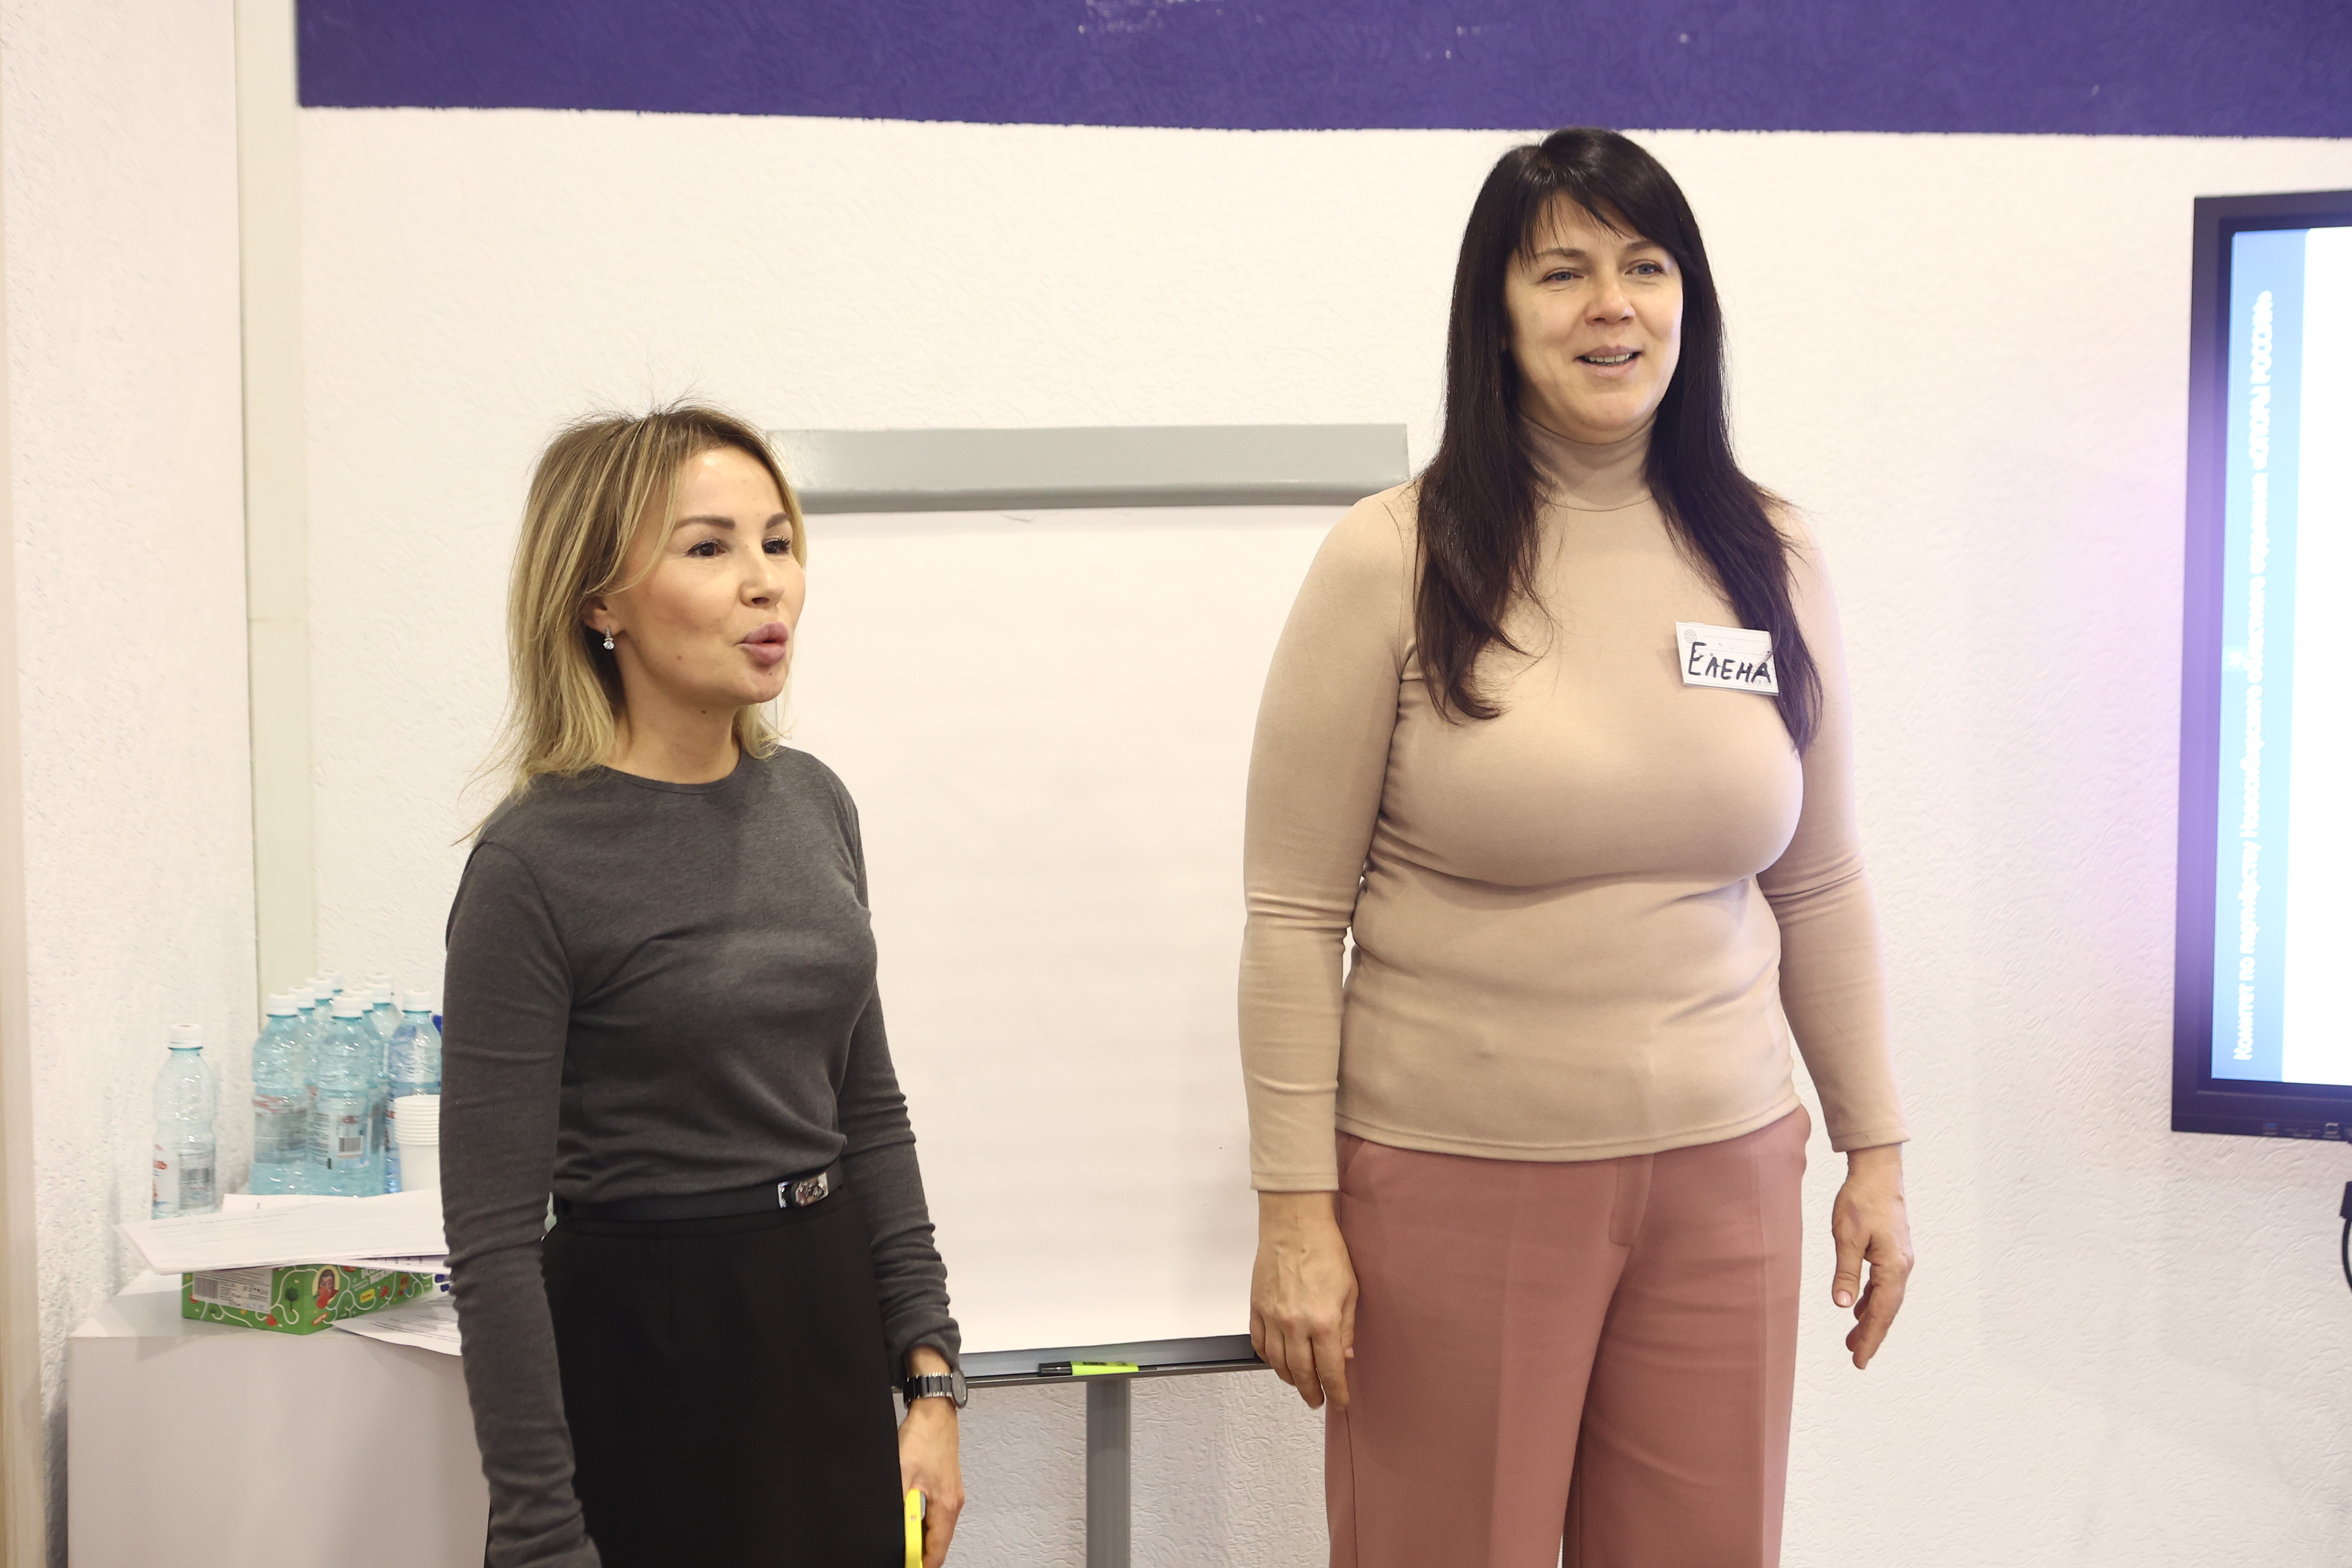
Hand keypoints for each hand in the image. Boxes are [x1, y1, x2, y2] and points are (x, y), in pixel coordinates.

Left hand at [898, 1347, 962, 1566]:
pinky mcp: (947, 1488)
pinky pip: (938, 1517)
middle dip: (921, 1554)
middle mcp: (953, 1503)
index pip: (937, 1551)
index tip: (907, 1566)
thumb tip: (894, 1529)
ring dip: (923, 1540)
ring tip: (904, 1544)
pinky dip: (926, 1526)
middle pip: (939, 1544)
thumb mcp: (901, 1473)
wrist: (934, 1412)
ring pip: (939, 1531)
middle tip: (903, 1557)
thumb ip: (898, 1506)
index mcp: (946, 1505)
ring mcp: (952, 1496)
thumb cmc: (923, 1437)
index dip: (921, 1564)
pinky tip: (911, 1523)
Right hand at [1249, 1191, 1356, 1410]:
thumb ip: (1346, 1328)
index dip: (1336, 1391)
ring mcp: (1272, 1318)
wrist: (1295, 1226)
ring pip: (1277, 1363)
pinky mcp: (1257, 1308)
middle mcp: (1295, 1325)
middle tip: (1317, 1400)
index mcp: (1323, 1322)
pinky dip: (1267, 1358)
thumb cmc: (1326, 1251)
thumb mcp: (1350, 1291)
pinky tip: (1277, 1361)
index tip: (1339, 1402)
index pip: (1330, 1370)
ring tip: (1299, 1383)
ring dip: (1289, 1379)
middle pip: (1301, 1373)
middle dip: (1312, 1392)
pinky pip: (1259, 1343)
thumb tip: (1345, 1356)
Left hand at [1831, 1143, 1913, 1369]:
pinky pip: (1884, 1284)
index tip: (1859, 1361)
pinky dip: (1872, 1300)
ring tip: (1853, 1339)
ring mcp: (1900, 1259)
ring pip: (1886, 1298)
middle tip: (1855, 1357)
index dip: (1870, 1338)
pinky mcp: (1893, 1251)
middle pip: (1887, 1310)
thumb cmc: (1861, 1200)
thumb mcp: (1847, 1237)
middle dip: (1871, 1334)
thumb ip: (1846, 1272)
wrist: (1878, 1171)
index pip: (1882, 1312)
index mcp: (1893, 1267)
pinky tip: (1859, 1308)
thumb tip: (1843, 1306)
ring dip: (1871, 1319)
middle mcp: (1902, 1267)